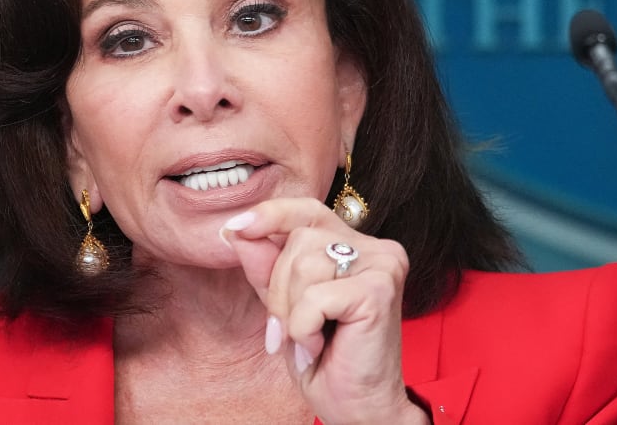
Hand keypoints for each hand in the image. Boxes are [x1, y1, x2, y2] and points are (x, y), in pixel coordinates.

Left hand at [221, 198, 429, 424]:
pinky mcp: (380, 288)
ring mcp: (382, 264)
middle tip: (294, 329)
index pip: (306, 210)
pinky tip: (320, 346)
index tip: (235, 227)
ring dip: (292, 312)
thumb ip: (265, 268)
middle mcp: (374, 247)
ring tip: (310, 338)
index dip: (270, 215)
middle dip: (280, 289)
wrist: (357, 408)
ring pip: (304, 265)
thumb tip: (235, 231)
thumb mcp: (283, 307)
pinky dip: (304, 328)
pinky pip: (315, 297)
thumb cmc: (324, 358)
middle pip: (298, 242)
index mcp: (351, 244)